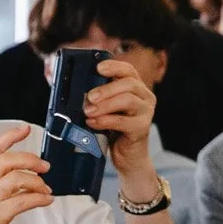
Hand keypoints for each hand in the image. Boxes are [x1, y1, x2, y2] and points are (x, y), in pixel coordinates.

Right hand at [0, 124, 51, 223]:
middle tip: (45, 167)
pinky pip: (23, 201)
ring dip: (38, 182)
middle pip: (8, 160)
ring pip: (17, 179)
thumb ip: (4, 187)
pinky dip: (39, 199)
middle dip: (31, 160)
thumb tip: (32, 182)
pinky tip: (46, 201)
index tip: (26, 128)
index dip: (10, 136)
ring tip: (46, 190)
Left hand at [84, 58, 157, 188]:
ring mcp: (146, 113)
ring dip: (105, 105)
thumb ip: (99, 98)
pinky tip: (93, 123)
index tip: (98, 68)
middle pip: (129, 84)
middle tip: (89, 97)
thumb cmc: (115, 131)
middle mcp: (145, 98)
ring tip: (88, 112)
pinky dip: (105, 121)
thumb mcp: (107, 110)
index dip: (114, 66)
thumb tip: (76, 90)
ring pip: (128, 100)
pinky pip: (124, 121)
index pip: (129, 70)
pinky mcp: (142, 128)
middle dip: (106, 89)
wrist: (128, 157)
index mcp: (137, 88)